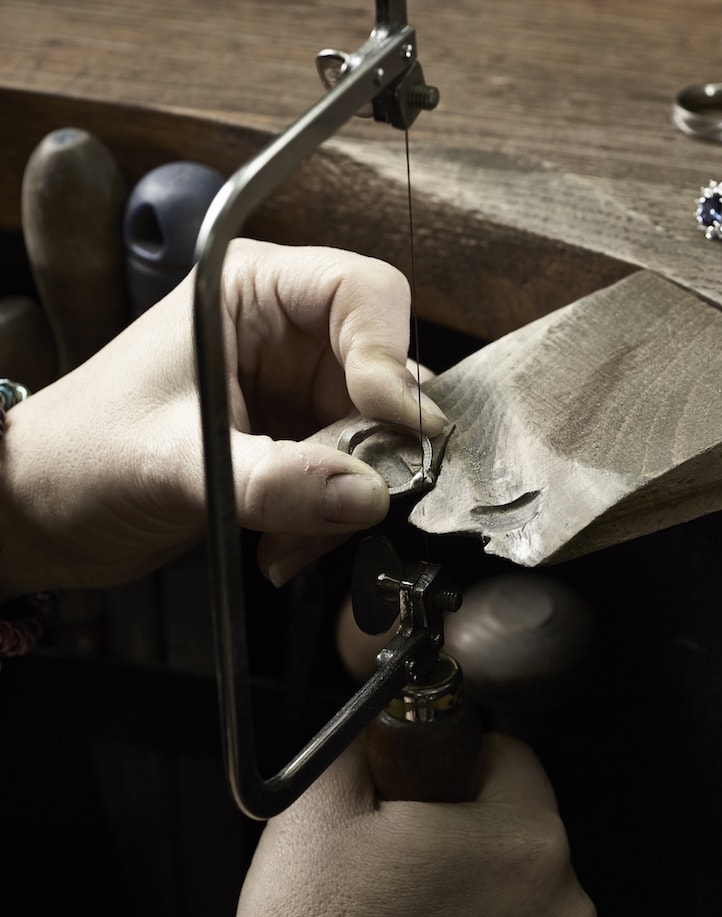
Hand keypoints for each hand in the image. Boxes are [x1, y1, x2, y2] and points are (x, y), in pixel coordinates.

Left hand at [0, 240, 445, 596]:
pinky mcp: (300, 441)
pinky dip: (333, 519)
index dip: (390, 354)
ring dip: (349, 497)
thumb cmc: (80, 457)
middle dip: (373, 447)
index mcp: (250, 290)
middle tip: (353, 500)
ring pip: (378, 435)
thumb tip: (367, 496)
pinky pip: (354, 477)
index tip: (398, 423)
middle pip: (385, 372)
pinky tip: (284, 544)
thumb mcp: (174, 463)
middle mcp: (286, 332)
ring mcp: (297, 389)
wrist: (46, 514)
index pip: (364, 293)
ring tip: (291, 539)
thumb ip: (274, 480)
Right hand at [218, 733, 596, 916]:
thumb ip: (364, 737)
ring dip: (481, 890)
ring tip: (412, 915)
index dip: (455, 764)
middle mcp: (563, 909)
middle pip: (519, 823)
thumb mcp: (319, 805)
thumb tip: (383, 717)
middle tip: (404, 859)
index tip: (422, 795)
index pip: (511, 756)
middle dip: (468, 828)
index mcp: (525, 843)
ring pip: (522, 886)